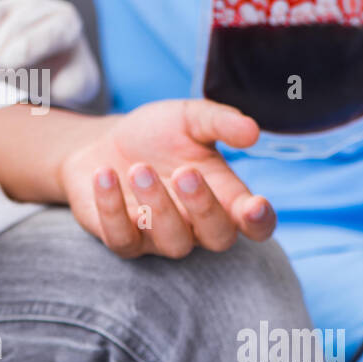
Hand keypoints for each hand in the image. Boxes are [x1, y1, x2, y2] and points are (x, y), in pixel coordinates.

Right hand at [0, 0, 100, 107]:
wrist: (60, 70)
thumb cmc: (65, 81)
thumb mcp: (73, 88)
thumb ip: (56, 87)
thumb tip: (25, 91)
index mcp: (67, 24)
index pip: (47, 32)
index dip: (23, 50)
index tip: (1, 69)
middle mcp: (42, 7)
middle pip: (15, 21)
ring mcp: (15, 3)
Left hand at [57, 99, 274, 258]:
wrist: (102, 143)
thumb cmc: (156, 136)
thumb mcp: (189, 119)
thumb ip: (220, 123)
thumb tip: (252, 131)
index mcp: (225, 199)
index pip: (256, 224)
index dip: (260, 222)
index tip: (255, 206)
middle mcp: (197, 226)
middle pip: (217, 238)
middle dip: (204, 207)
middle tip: (186, 172)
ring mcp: (159, 238)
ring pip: (172, 243)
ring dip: (157, 206)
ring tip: (139, 168)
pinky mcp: (122, 240)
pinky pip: (121, 238)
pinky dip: (112, 207)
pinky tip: (105, 174)